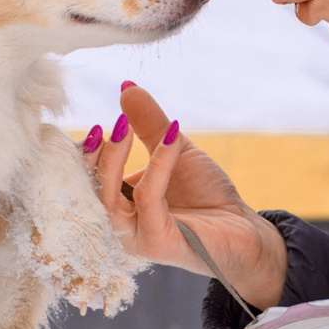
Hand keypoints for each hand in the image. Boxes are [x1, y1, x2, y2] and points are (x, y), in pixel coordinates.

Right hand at [84, 83, 286, 309]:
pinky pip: (148, 197)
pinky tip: (171, 139)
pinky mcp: (155, 241)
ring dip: (114, 157)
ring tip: (123, 125)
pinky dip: (158, 164)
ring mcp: (134, 236)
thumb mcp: (173, 150)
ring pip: (109, 195)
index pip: (86, 177)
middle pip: (90, 187)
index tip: (97, 124)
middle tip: (108, 123)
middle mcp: (118, 224)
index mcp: (117, 204)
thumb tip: (126, 86)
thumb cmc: (206, 195)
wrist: (243, 229)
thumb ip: (148, 124)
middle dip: (94, 154)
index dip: (86, 151)